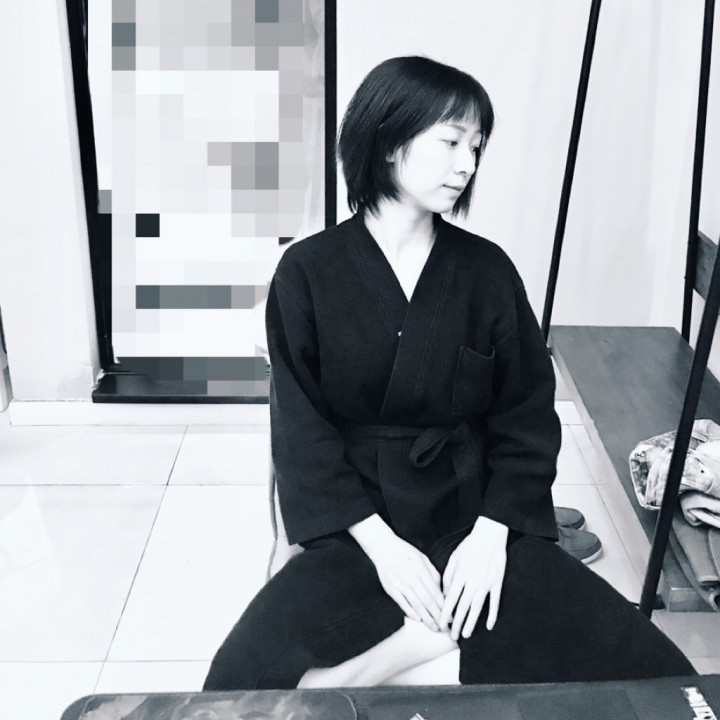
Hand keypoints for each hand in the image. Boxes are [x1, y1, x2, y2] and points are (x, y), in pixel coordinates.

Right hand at [369, 535, 444, 631]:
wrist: (383, 547)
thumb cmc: (405, 552)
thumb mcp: (422, 558)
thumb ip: (433, 574)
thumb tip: (442, 592)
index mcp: (421, 569)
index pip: (435, 592)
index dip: (444, 606)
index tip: (451, 617)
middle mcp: (411, 577)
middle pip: (427, 601)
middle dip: (437, 616)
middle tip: (445, 628)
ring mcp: (399, 584)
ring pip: (416, 604)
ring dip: (426, 618)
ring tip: (434, 628)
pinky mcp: (390, 588)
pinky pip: (402, 603)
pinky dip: (410, 612)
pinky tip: (418, 619)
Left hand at [440, 517, 507, 639]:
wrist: (490, 535)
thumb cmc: (470, 545)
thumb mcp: (454, 557)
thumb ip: (448, 576)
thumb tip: (445, 594)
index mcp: (460, 574)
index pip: (451, 598)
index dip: (445, 613)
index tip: (441, 624)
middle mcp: (472, 580)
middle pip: (463, 606)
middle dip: (457, 623)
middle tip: (452, 636)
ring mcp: (486, 583)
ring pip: (477, 607)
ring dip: (471, 622)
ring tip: (466, 635)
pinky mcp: (497, 583)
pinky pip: (495, 602)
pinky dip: (492, 615)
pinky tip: (489, 626)